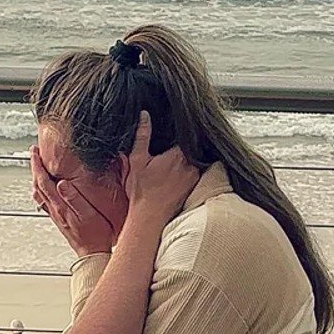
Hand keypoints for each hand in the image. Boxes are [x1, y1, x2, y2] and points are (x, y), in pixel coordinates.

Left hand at [32, 144, 116, 256]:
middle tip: (34, 154)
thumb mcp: (89, 214)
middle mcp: (54, 210)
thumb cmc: (96, 234)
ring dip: (36, 178)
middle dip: (35, 168)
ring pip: (40, 193)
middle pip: (38, 185)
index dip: (38, 165)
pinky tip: (43, 188)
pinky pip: (45, 201)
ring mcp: (55, 215)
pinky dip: (41, 190)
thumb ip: (75, 198)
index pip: (43, 181)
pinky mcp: (59, 219)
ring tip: (37, 166)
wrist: (93, 253)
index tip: (35, 152)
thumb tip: (62, 183)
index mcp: (60, 206)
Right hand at [119, 111, 199, 225]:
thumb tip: (144, 115)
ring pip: (195, 158)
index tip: (173, 129)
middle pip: (192, 145)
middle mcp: (191, 164)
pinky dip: (189, 169)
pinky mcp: (196, 186)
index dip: (180, 130)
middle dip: (184, 143)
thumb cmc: (142, 192)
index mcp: (178, 154)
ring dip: (187, 157)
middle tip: (170, 147)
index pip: (186, 134)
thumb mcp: (137, 161)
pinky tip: (177, 173)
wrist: (149, 218)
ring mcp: (196, 176)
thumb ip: (142, 136)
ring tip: (173, 161)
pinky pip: (196, 170)